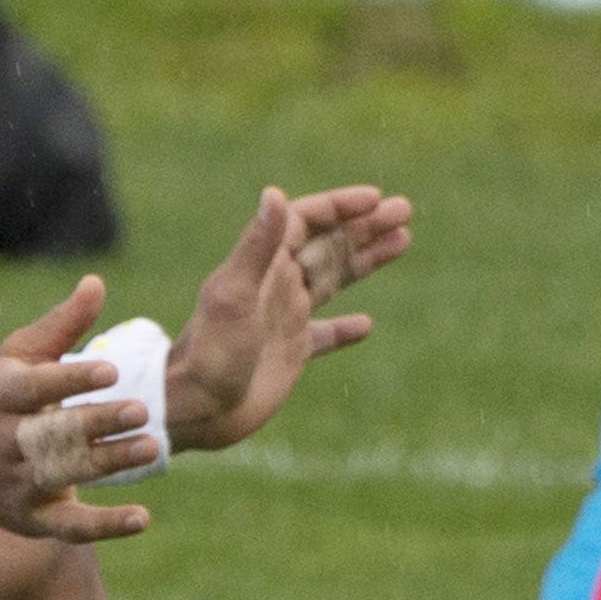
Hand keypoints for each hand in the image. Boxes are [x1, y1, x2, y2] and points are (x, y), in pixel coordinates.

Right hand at [0, 276, 157, 542]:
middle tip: (141, 410)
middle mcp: (8, 439)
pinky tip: (143, 517)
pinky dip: (106, 525)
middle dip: (96, 422)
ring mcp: (20, 482)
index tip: (112, 369)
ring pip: (64, 474)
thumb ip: (63, 324)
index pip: (35, 387)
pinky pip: (71, 527)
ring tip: (150, 447)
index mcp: (3, 394)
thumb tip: (97, 283)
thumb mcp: (23, 356)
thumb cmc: (9, 397)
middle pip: (52, 433)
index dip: (72, 380)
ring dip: (108, 462)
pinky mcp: (36, 519)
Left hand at [165, 185, 404, 452]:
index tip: (377, 199)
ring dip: (363, 260)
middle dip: (364, 227)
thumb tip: (274, 192)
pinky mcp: (291, 352)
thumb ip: (257, 246)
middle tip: (405, 210)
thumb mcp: (235, 294)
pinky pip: (325, 334)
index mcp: (262, 266)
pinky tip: (366, 324)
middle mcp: (275, 286)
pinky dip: (345, 329)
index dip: (339, 207)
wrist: (195, 406)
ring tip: (402, 240)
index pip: (305, 222)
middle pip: (326, 245)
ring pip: (331, 280)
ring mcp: (284, 318)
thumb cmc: (210, 350)